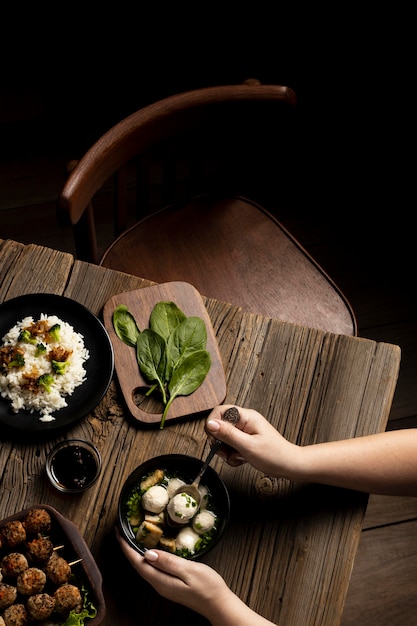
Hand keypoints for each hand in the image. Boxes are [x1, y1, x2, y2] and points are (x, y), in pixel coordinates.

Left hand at [115, 528, 230, 619]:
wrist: (218, 604)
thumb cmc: (207, 586)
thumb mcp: (189, 570)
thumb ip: (168, 562)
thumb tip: (147, 554)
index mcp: (160, 581)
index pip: (138, 562)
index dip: (126, 547)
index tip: (118, 532)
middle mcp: (159, 584)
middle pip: (138, 565)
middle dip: (127, 548)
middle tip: (122, 530)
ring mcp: (164, 585)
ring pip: (144, 567)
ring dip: (135, 552)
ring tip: (131, 537)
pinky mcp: (170, 584)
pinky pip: (152, 568)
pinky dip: (146, 557)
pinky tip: (149, 550)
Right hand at [205, 405, 298, 477]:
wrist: (289, 465)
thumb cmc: (274, 455)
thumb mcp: (248, 446)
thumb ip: (228, 434)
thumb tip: (210, 423)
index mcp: (246, 417)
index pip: (220, 411)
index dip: (213, 425)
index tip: (215, 440)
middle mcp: (245, 420)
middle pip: (220, 425)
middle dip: (219, 442)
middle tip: (227, 452)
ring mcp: (245, 430)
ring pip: (224, 437)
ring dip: (226, 450)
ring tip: (237, 457)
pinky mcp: (245, 439)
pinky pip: (230, 444)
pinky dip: (232, 454)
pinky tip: (241, 459)